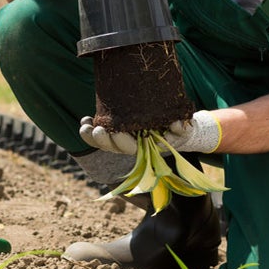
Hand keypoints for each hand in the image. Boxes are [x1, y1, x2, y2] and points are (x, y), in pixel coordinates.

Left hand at [78, 110, 221, 153]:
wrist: (175, 128)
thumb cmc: (179, 129)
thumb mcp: (184, 128)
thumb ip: (182, 128)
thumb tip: (177, 124)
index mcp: (145, 147)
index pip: (130, 148)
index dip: (120, 142)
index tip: (114, 132)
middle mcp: (131, 145)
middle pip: (113, 147)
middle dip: (102, 140)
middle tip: (97, 128)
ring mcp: (122, 139)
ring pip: (104, 142)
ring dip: (92, 135)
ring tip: (84, 125)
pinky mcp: (116, 130)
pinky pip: (101, 133)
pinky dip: (91, 128)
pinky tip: (84, 120)